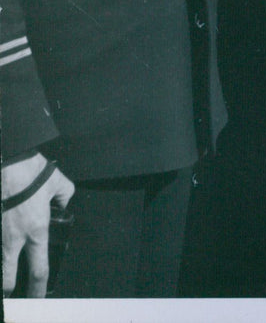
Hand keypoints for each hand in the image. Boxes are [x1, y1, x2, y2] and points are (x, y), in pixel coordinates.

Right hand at [2, 153, 73, 297]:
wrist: (8, 162)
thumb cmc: (31, 172)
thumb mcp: (57, 182)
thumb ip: (65, 195)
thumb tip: (64, 202)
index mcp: (36, 231)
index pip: (39, 269)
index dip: (39, 288)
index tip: (38, 296)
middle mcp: (14, 239)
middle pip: (7, 280)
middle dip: (9, 291)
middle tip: (12, 292)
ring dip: (2, 270)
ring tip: (7, 273)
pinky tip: (2, 242)